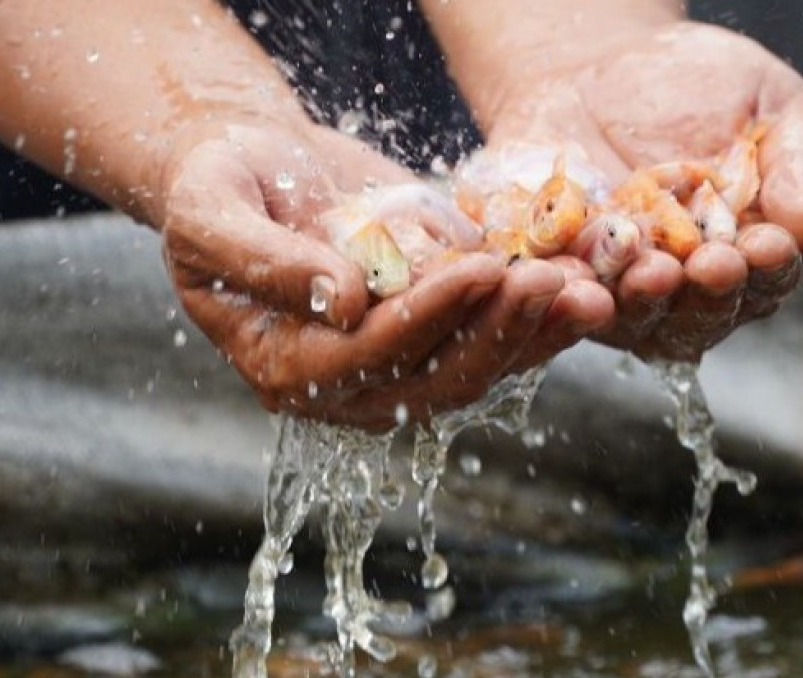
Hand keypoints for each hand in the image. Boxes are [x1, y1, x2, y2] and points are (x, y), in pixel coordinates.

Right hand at [151, 120, 610, 430]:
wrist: (258, 170)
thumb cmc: (217, 186)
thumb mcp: (213, 214)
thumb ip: (266, 261)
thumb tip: (345, 300)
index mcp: (285, 366)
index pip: (367, 355)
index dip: (427, 317)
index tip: (480, 270)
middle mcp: (348, 383)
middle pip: (437, 377)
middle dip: (497, 331)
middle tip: (547, 279)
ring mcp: (399, 364)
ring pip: (480, 368)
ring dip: (536, 334)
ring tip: (587, 288)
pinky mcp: (439, 334)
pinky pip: (499, 340)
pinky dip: (544, 320)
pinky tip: (589, 288)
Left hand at [482, 20, 802, 360]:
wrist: (601, 62)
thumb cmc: (702, 87)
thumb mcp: (769, 105)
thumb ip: (795, 165)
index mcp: (749, 256)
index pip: (767, 279)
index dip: (769, 268)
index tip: (767, 245)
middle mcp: (686, 288)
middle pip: (703, 315)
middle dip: (709, 293)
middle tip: (710, 265)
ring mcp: (619, 290)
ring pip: (634, 316)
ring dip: (644, 300)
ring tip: (651, 271)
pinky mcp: (559, 274)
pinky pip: (561, 292)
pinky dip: (565, 288)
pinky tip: (573, 275)